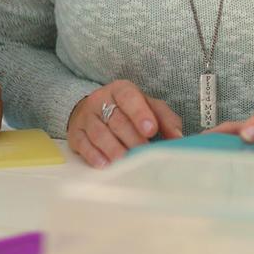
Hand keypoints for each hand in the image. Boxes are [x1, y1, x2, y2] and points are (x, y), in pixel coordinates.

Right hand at [67, 79, 183, 167]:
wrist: (93, 109)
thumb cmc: (127, 110)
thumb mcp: (148, 107)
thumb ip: (165, 119)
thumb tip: (178, 137)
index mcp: (121, 89)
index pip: (129, 97)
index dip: (140, 113)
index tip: (151, 129)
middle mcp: (101, 100)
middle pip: (116, 120)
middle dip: (132, 138)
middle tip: (144, 151)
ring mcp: (86, 117)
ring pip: (100, 133)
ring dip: (114, 149)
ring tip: (126, 161)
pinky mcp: (75, 134)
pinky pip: (84, 145)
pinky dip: (95, 156)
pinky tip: (105, 164)